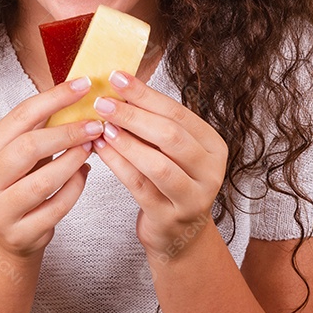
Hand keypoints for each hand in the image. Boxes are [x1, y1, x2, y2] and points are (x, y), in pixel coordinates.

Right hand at [0, 76, 104, 259]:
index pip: (21, 116)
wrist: (8, 235)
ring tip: (91, 148)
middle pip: (28, 147)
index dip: (55, 98)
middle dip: (67, 133)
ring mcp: (1, 209)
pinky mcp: (20, 234)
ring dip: (73, 161)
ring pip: (42, 182)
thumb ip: (41, 127)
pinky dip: (75, 188)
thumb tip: (78, 91)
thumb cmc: (20, 184)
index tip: (84, 85)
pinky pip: (56, 208)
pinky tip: (84, 174)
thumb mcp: (21, 153)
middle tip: (95, 124)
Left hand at [92, 70, 228, 260]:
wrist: (178, 235)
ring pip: (157, 164)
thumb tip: (119, 86)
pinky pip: (139, 186)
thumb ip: (155, 122)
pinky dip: (117, 164)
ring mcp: (193, 197)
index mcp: (212, 145)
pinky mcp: (170, 217)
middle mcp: (210, 170)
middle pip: (170, 136)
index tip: (117, 77)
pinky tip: (100, 149)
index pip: (177, 113)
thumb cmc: (170, 183)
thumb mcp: (172, 151)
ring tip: (100, 126)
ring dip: (125, 142)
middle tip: (102, 102)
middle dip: (133, 116)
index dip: (145, 94)